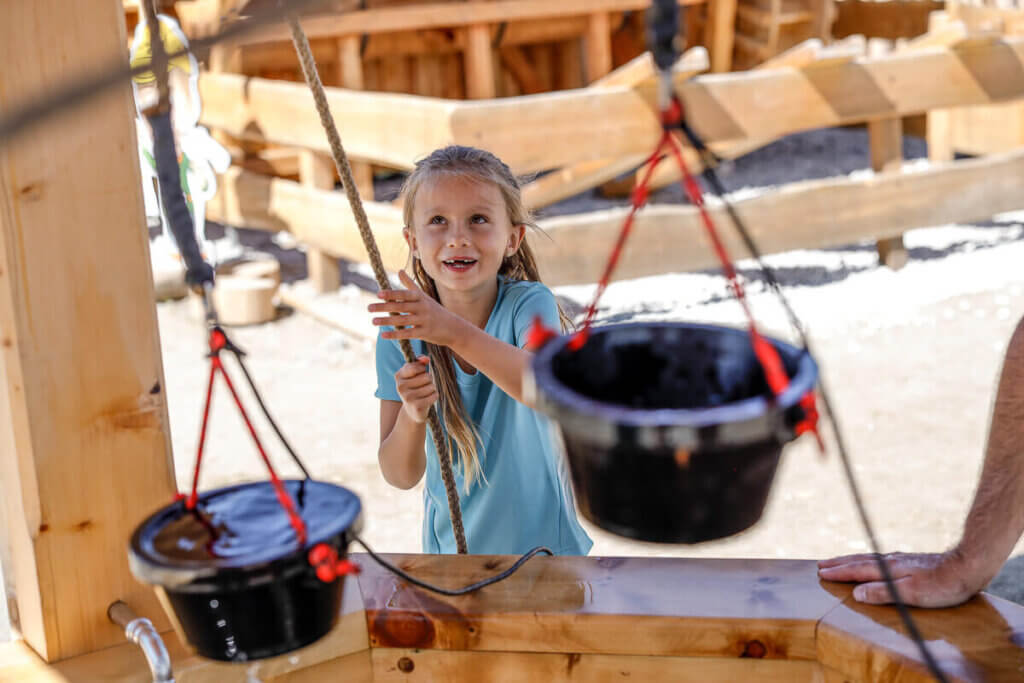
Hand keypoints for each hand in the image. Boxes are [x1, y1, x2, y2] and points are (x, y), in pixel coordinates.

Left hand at [368, 270, 459, 346]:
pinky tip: (383, 335)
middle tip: (369, 307)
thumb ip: (409, 284)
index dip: (391, 294)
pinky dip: (395, 335)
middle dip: (384, 307)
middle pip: (401, 307)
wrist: (453, 327)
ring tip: (373, 321)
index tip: (378, 294)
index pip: (404, 294)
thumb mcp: (423, 296)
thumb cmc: (435, 310)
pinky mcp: (425, 333)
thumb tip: (399, 270)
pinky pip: (407, 334)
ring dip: (387, 321)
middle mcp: (422, 307)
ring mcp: (424, 320)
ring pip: (402, 320)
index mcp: (420, 297)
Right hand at [394, 356, 437, 423]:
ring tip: (425, 393)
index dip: (422, 369)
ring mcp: (407, 397)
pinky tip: (427, 399)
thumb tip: (426, 358)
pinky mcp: (417, 406)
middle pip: (426, 376)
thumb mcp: (414, 374)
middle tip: (423, 386)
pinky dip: (434, 396)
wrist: (412, 410)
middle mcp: (400, 387)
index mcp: (398, 376)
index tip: (420, 374)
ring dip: (432, 389)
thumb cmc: (415, 387)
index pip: (416, 367)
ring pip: (431, 386)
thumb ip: (419, 363)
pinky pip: (434, 395)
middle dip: (429, 380)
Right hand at [817, 549, 986, 607]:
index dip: (839, 573)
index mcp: (888, 569)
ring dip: (851, 560)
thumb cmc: (941, 585)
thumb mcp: (910, 593)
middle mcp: (891, 561)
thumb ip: (882, 592)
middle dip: (839, 563)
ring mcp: (902, 559)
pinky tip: (873, 561)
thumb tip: (856, 593)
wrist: (967, 567)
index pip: (857, 570)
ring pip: (870, 558)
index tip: (821, 573)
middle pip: (859, 561)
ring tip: (839, 561)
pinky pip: (880, 559)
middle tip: (821, 564)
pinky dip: (868, 560)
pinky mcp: (912, 561)